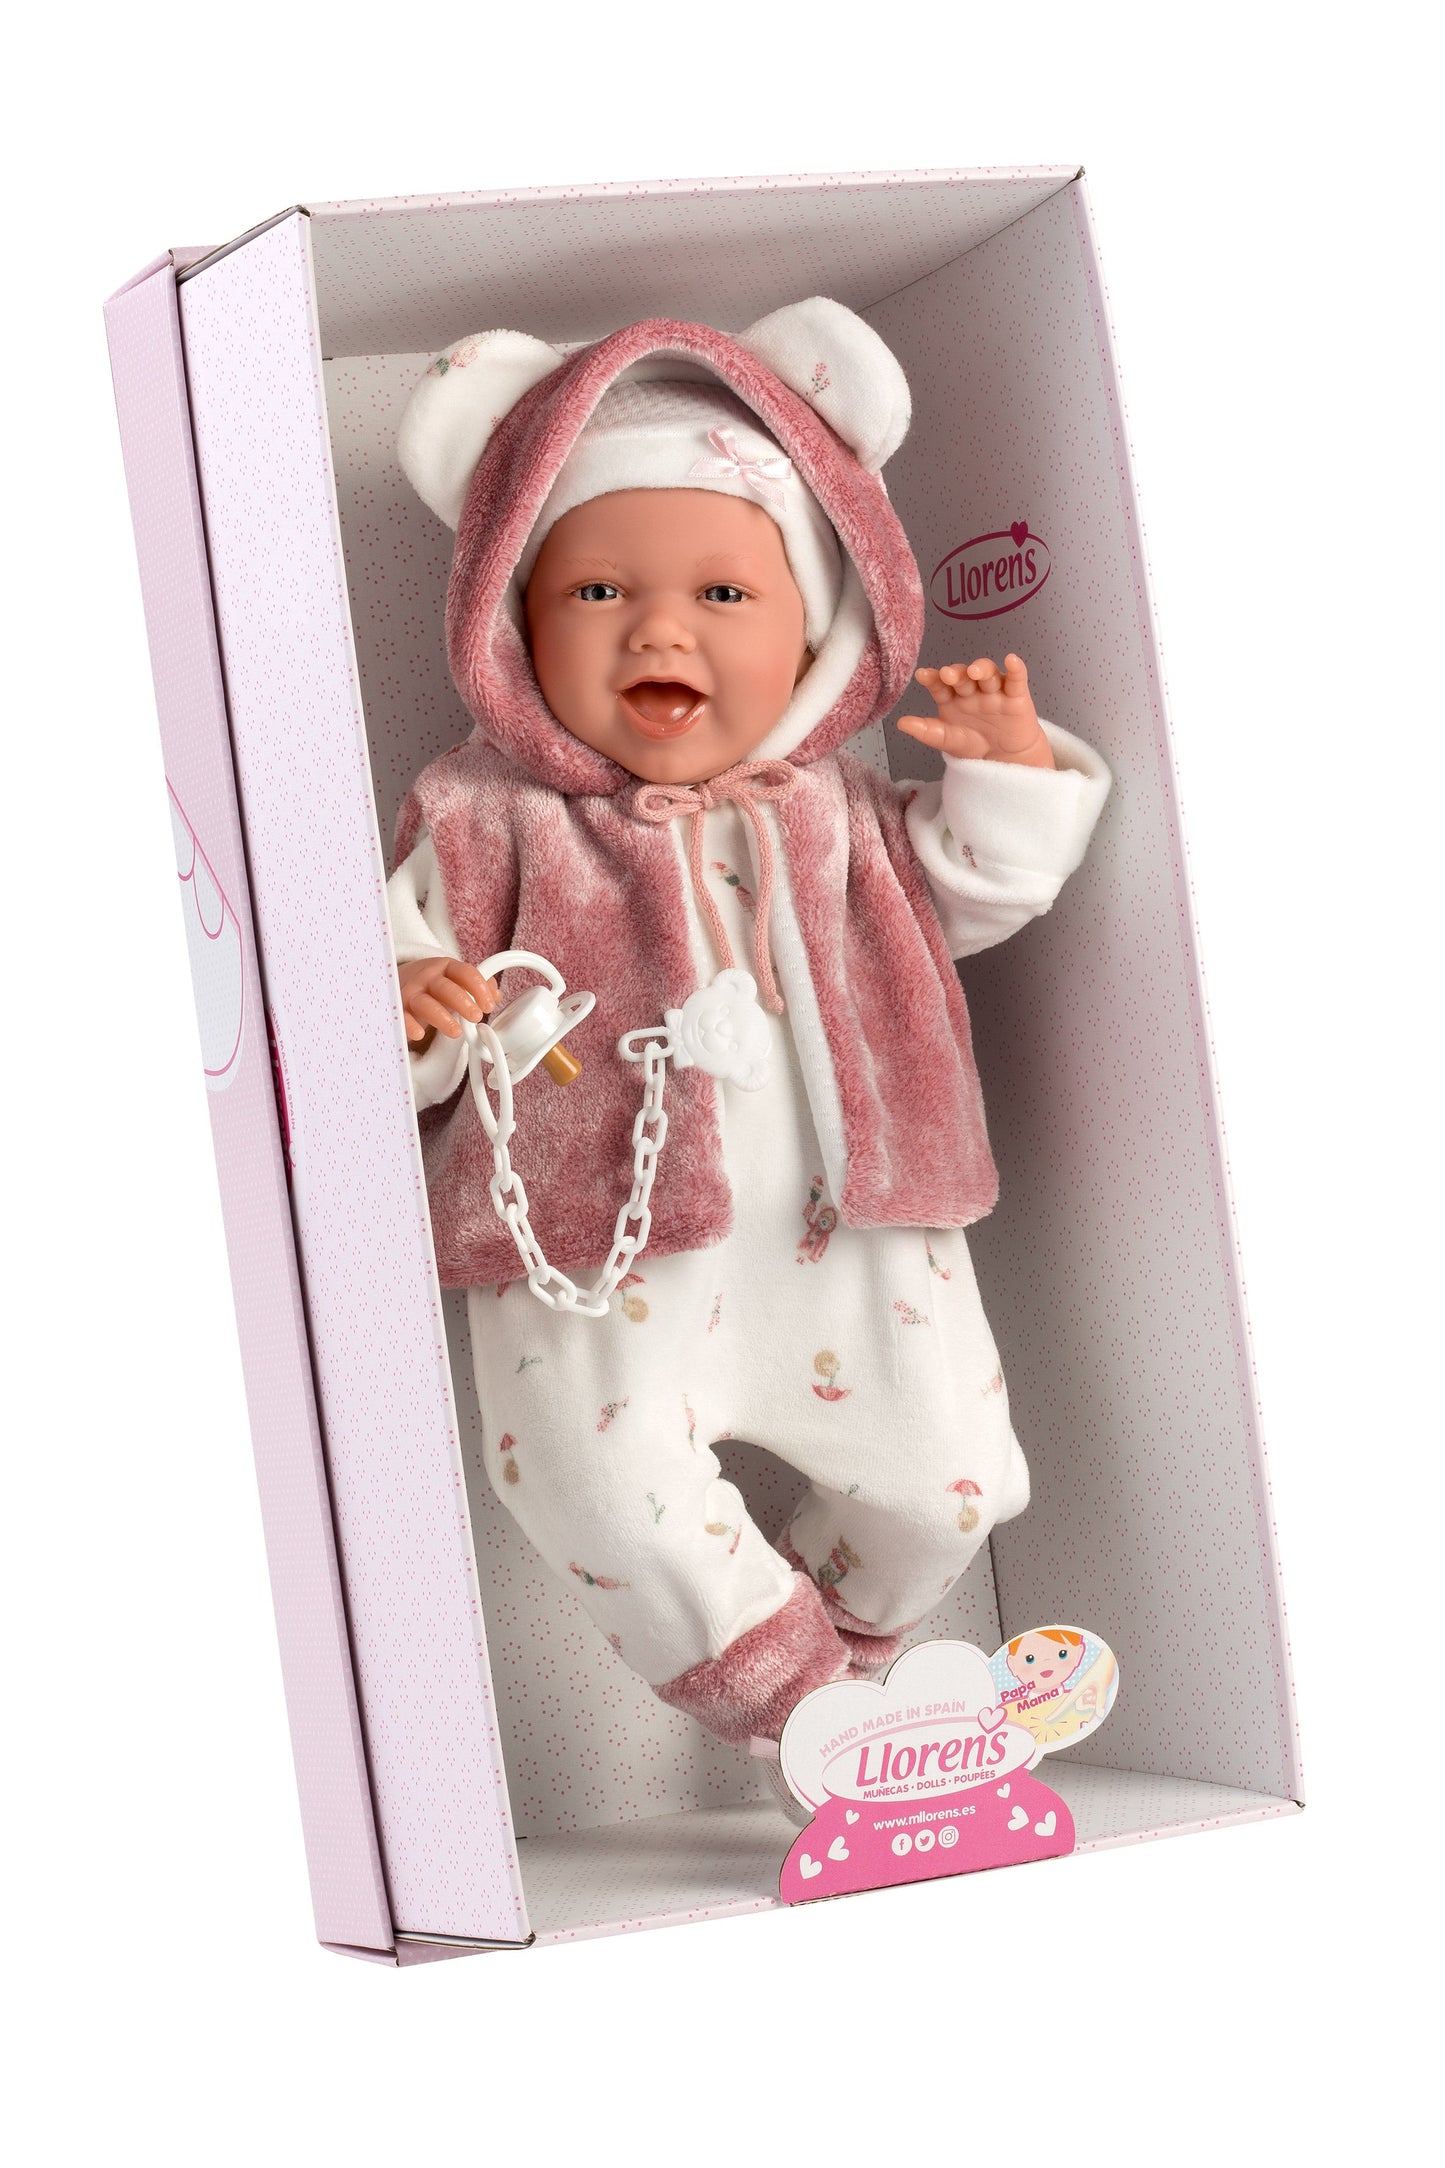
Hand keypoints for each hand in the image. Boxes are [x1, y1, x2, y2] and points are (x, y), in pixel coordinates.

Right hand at [398, 957, 498, 1046]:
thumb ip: (476, 986)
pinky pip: (402, 1017)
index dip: (479, 988)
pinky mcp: (398, 1009)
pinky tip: (419, 1034)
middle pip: (446, 988)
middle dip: (463, 1002)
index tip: (489, 1005)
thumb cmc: (433, 984)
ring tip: (456, 1032)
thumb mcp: (455, 980)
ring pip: (425, 1004)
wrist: (397, 981)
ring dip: (442, 1018)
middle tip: (476, 1017)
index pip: (465, 972)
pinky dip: (410, 1025)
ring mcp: (411, 993)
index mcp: (445, 968)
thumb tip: (495, 994)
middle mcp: (427, 978)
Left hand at [896, 653, 1053, 768]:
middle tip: (948, 675)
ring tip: (974, 672)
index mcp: (952, 698)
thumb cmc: (974, 745)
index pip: (940, 684)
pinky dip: (1016, 669)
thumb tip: (901, 723)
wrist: (1004, 759)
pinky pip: (1016, 679)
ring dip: (982, 669)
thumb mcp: (947, 741)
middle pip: (964, 676)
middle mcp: (972, 690)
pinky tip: (1012, 661)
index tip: (923, 675)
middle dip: (956, 674)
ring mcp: (993, 691)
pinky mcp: (1016, 695)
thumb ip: (926, 731)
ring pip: (988, 674)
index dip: (932, 678)